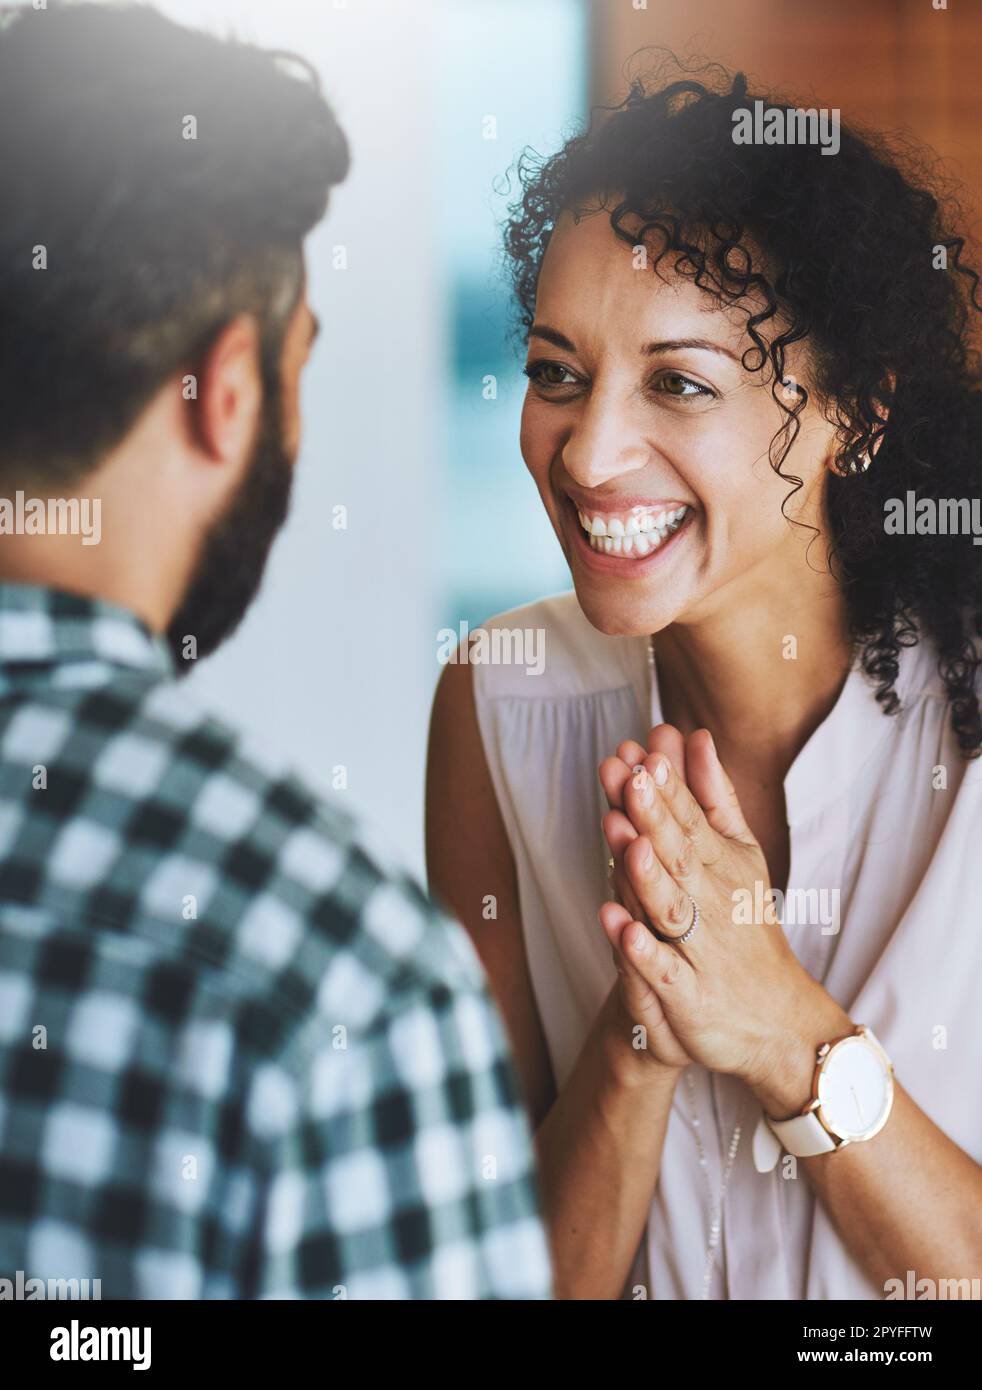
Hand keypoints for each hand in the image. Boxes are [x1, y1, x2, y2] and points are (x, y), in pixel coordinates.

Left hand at [599, 724, 847, 1106]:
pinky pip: (663, 971)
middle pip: (677, 855)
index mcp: (720, 864)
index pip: (689, 821)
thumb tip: (696, 734)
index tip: (643, 755)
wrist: (775, 1015)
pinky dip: (643, 952)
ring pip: (669, 907)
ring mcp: (699, 948)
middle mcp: (711, 901)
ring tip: (626, 841)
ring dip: (646, 875)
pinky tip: (623, 929)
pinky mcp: (687, 994)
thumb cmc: (745, 923)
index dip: (666, 790)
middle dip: (652, 817)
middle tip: (628, 778)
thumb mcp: (738, 852)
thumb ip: (712, 795)